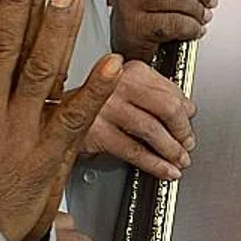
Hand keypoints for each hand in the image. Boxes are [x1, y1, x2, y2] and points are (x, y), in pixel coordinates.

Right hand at [84, 61, 196, 181]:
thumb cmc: (92, 104)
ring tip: (179, 159)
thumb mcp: (125, 89)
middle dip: (182, 130)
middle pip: (167, 107)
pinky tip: (165, 170)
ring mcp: (106, 107)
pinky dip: (155, 164)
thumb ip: (155, 95)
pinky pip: (134, 151)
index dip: (185, 109)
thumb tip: (186, 109)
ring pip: (152, 131)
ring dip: (172, 150)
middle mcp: (117, 84)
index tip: (189, 120)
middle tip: (187, 142)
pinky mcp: (97, 132)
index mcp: (130, 70)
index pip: (170, 90)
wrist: (51, 117)